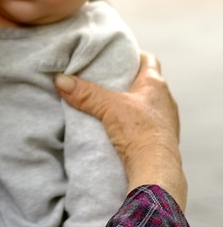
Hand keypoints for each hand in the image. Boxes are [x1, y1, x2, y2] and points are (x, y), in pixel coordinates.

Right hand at [55, 53, 185, 210]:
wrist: (156, 171)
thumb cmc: (140, 133)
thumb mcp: (108, 108)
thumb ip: (84, 93)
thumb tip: (61, 80)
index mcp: (156, 85)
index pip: (148, 60)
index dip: (132, 56)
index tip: (115, 56)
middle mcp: (165, 100)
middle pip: (144, 83)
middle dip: (124, 81)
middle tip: (104, 80)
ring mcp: (165, 121)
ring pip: (144, 104)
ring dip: (128, 104)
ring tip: (107, 104)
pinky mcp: (160, 139)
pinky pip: (144, 124)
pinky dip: (131, 123)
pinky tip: (117, 128)